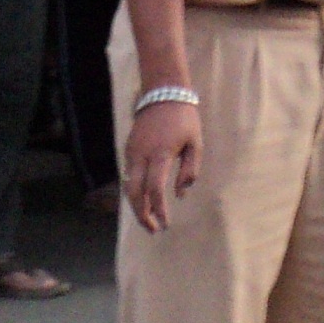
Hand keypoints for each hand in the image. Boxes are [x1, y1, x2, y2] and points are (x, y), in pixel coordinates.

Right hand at [123, 100, 202, 232]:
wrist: (163, 93)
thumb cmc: (184, 118)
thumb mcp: (195, 143)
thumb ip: (190, 170)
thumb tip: (181, 194)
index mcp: (161, 154)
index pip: (155, 189)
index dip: (159, 210)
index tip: (166, 224)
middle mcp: (142, 155)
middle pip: (135, 193)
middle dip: (142, 215)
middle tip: (153, 229)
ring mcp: (132, 152)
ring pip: (128, 186)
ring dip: (136, 206)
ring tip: (148, 219)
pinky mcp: (128, 149)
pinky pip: (128, 176)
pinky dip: (134, 192)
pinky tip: (143, 201)